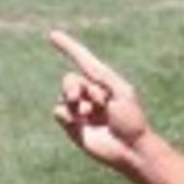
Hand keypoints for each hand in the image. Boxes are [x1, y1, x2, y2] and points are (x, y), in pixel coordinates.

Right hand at [49, 29, 149, 167]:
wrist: (131, 148)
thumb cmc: (131, 119)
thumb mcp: (120, 90)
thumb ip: (100, 75)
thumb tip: (78, 72)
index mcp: (102, 83)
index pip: (82, 61)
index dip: (68, 48)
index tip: (53, 35)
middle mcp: (89, 95)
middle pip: (69, 80)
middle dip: (72, 85)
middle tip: (81, 97)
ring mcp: (80, 111)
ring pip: (63, 96)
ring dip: (76, 102)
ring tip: (92, 114)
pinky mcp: (72, 127)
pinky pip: (58, 112)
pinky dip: (67, 115)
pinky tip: (82, 123)